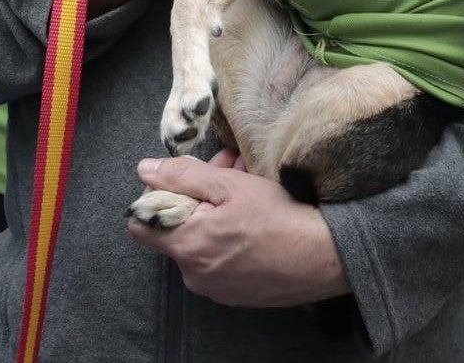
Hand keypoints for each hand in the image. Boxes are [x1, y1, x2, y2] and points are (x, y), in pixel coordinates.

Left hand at [127, 151, 349, 307]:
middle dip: (198, 193)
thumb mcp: (228, 185)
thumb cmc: (276, 218)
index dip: (158, 196)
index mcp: (186, 246)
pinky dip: (229, 234)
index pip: (141, 225)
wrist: (322, 257)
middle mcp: (194, 274)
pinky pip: (219, 258)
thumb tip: (145, 170)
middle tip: (229, 169)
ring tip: (247, 183)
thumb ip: (183, 176)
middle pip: (177, 226)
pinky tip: (254, 213)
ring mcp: (216, 288)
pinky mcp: (236, 294)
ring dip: (216, 209)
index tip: (183, 182)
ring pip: (201, 239)